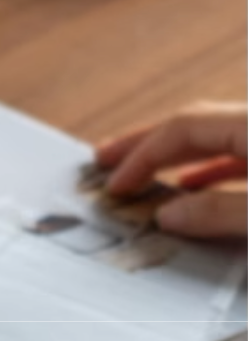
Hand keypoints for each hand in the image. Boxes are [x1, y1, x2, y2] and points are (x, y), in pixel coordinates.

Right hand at [94, 102, 246, 237]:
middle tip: (105, 160)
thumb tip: (166, 216)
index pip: (185, 127)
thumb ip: (220, 212)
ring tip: (142, 173)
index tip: (115, 185)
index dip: (143, 155)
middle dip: (146, 143)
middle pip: (196, 123)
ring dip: (175, 155)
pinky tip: (193, 183)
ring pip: (218, 137)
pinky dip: (211, 166)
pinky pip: (241, 152)